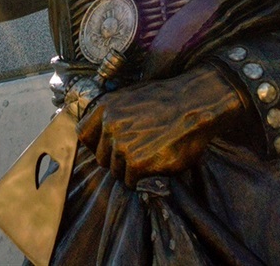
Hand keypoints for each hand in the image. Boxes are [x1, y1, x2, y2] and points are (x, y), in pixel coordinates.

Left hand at [76, 64, 241, 187]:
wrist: (196, 103)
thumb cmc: (168, 100)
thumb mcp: (131, 97)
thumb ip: (113, 115)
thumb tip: (103, 136)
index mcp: (105, 108)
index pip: (84, 135)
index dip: (98, 144)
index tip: (110, 148)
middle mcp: (109, 126)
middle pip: (102, 158)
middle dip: (117, 159)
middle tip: (139, 153)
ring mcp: (122, 145)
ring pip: (116, 171)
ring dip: (132, 170)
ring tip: (152, 156)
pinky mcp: (138, 163)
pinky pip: (131, 182)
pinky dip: (143, 179)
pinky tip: (157, 165)